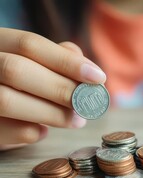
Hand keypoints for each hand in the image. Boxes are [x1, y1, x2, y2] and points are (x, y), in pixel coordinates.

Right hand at [0, 28, 105, 149]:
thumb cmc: (21, 85)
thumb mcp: (36, 66)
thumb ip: (58, 60)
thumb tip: (88, 69)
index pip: (29, 44)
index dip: (67, 62)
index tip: (99, 77)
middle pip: (17, 70)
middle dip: (60, 89)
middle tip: (87, 104)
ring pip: (8, 100)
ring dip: (52, 114)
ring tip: (77, 121)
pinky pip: (6, 131)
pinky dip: (34, 132)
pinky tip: (44, 131)